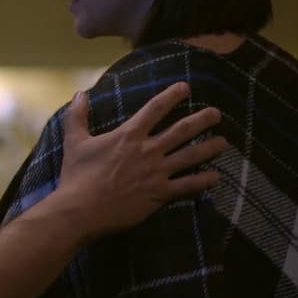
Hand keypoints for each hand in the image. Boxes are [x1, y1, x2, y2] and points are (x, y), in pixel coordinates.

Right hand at [53, 81, 226, 237]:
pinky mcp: (159, 194)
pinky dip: (203, 181)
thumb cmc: (77, 176)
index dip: (172, 95)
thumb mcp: (74, 141)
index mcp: (128, 135)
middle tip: (217, 113)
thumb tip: (79, 94)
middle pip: (182, 130)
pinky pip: (188, 186)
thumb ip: (78, 116)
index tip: (186, 87)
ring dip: (209, 148)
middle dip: (202, 119)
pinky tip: (216, 177)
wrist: (81, 210)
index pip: (155, 108)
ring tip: (223, 142)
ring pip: (190, 156)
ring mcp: (156, 173)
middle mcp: (147, 150)